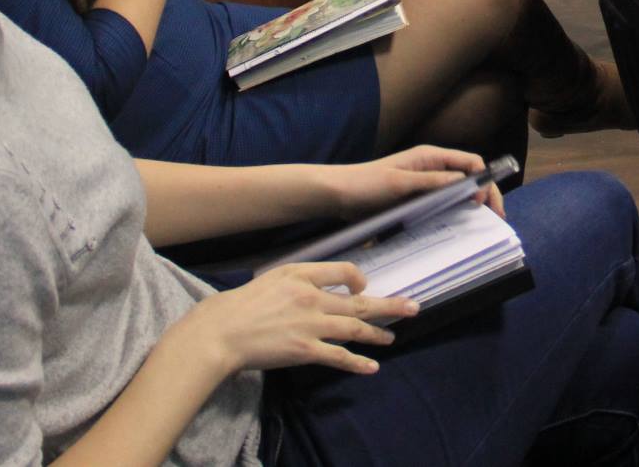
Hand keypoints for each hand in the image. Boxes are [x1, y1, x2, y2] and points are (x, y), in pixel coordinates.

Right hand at [183, 261, 414, 377]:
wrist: (224, 329)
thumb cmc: (245, 303)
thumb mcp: (275, 276)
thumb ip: (303, 276)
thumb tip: (326, 282)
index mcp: (304, 275)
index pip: (345, 271)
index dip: (359, 279)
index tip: (365, 288)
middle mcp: (313, 298)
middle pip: (360, 302)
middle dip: (389, 305)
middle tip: (414, 307)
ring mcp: (311, 325)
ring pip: (354, 328)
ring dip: (377, 333)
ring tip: (392, 336)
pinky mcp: (305, 350)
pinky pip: (338, 357)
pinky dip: (357, 362)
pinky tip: (371, 367)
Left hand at [329, 145, 504, 220]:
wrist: (338, 193)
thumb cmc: (366, 184)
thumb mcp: (400, 183)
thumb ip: (433, 181)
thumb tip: (467, 182)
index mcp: (430, 157)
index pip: (471, 162)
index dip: (485, 180)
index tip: (486, 203)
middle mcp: (431, 167)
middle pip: (469, 176)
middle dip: (485, 194)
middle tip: (495, 218)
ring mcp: (424, 183)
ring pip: (458, 190)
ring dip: (472, 203)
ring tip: (482, 225)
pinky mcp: (416, 197)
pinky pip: (442, 202)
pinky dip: (454, 211)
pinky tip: (457, 227)